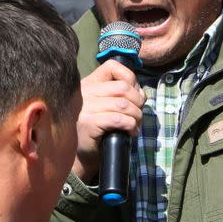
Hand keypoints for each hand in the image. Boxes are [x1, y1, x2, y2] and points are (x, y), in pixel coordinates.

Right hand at [73, 60, 145, 182]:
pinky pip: (118, 119)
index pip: (112, 66)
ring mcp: (85, 107)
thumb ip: (119, 94)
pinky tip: (130, 132)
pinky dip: (130, 125)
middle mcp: (85, 92)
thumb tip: (141, 92)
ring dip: (136, 116)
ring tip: (135, 125)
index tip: (134, 94)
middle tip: (138, 114)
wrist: (82, 155)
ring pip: (123, 104)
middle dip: (138, 101)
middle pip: (123, 87)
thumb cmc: (98, 129)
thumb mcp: (106, 106)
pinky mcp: (89, 123)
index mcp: (89, 83)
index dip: (130, 77)